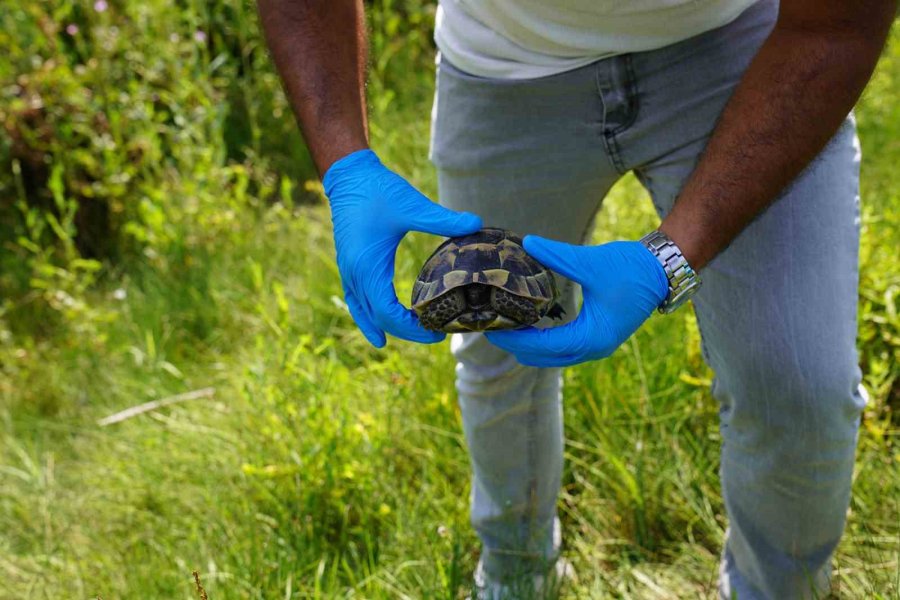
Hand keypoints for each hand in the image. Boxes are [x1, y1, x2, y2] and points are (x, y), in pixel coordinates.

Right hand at [323, 149, 482, 346]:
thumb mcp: (412, 205)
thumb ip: (443, 219)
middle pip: (378, 318)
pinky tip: (379, 329)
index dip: (412, 328)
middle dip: (406, 331)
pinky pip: (357, 301)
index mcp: (368, 266)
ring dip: (387, 327)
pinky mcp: (350, 265)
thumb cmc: (378, 190)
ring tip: (413, 336)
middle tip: (437, 336)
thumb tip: (477, 223)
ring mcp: (349, 271)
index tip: (437, 333)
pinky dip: (368, 317)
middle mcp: (355, 274)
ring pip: (364, 313)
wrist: (349, 176)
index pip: (388, 313)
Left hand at [485, 236, 668, 366]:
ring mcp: (597, 345)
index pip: (543, 346)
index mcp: (591, 337)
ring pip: (555, 356)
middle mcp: (594, 348)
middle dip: (517, 346)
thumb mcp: (590, 261)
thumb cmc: (630, 268)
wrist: (662, 271)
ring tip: (505, 327)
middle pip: (545, 358)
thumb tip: (528, 243)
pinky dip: (544, 341)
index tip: (491, 330)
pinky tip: (529, 324)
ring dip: (531, 345)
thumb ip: (558, 255)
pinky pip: (565, 347)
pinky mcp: (598, 337)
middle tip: (491, 328)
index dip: (515, 339)